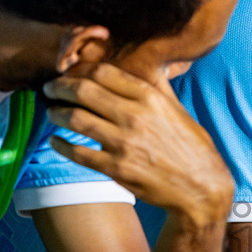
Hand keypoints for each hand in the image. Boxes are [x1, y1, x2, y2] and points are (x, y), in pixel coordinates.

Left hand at [43, 63, 233, 225]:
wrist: (201, 187)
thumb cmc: (192, 147)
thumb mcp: (177, 110)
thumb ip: (157, 86)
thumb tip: (146, 63)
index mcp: (150, 97)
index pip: (104, 72)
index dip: (80, 69)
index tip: (70, 73)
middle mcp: (135, 116)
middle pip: (84, 91)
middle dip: (59, 87)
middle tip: (50, 89)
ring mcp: (124, 143)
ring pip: (75, 119)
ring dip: (56, 113)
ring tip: (51, 112)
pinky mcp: (116, 169)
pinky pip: (78, 152)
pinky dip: (61, 144)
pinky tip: (55, 140)